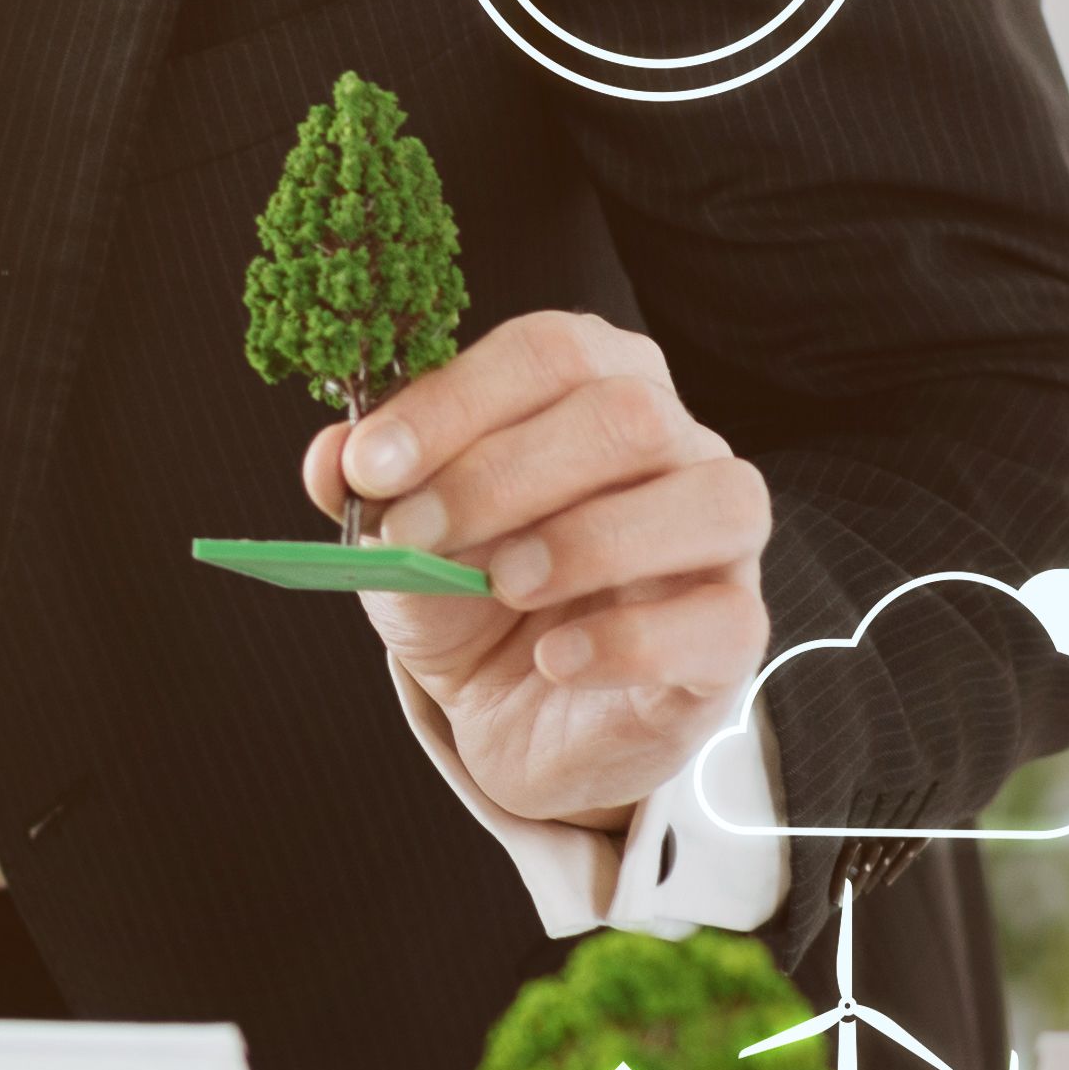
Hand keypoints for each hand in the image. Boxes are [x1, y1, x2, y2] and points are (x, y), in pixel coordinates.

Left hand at [304, 311, 768, 832]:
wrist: (526, 719)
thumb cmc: (479, 602)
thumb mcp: (406, 543)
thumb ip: (371, 492)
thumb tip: (331, 454)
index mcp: (597, 386)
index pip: (548, 351)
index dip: (455, 401)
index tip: (372, 464)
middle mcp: (678, 444)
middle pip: (625, 413)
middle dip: (503, 473)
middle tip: (416, 536)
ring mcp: (723, 538)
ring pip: (709, 496)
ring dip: (586, 542)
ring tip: (503, 586)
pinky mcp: (737, 632)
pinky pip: (721, 618)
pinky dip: (629, 640)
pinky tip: (557, 661)